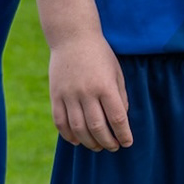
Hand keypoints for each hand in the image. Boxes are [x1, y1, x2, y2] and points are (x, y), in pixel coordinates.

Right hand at [46, 30, 133, 151]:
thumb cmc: (99, 54)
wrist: (72, 36)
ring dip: (89, 142)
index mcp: (105, 86)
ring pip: (78, 128)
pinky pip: (60, 121)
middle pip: (98, 127)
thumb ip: (120, 96)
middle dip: (108, 142)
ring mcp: (69, 94)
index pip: (117, 118)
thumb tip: (120, 120)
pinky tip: (77, 140)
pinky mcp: (55, 95)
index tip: (127, 142)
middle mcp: (86, 92)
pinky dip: (68, 135)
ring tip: (97, 146)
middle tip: (113, 147)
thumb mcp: (116, 72)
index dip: (123, 135)